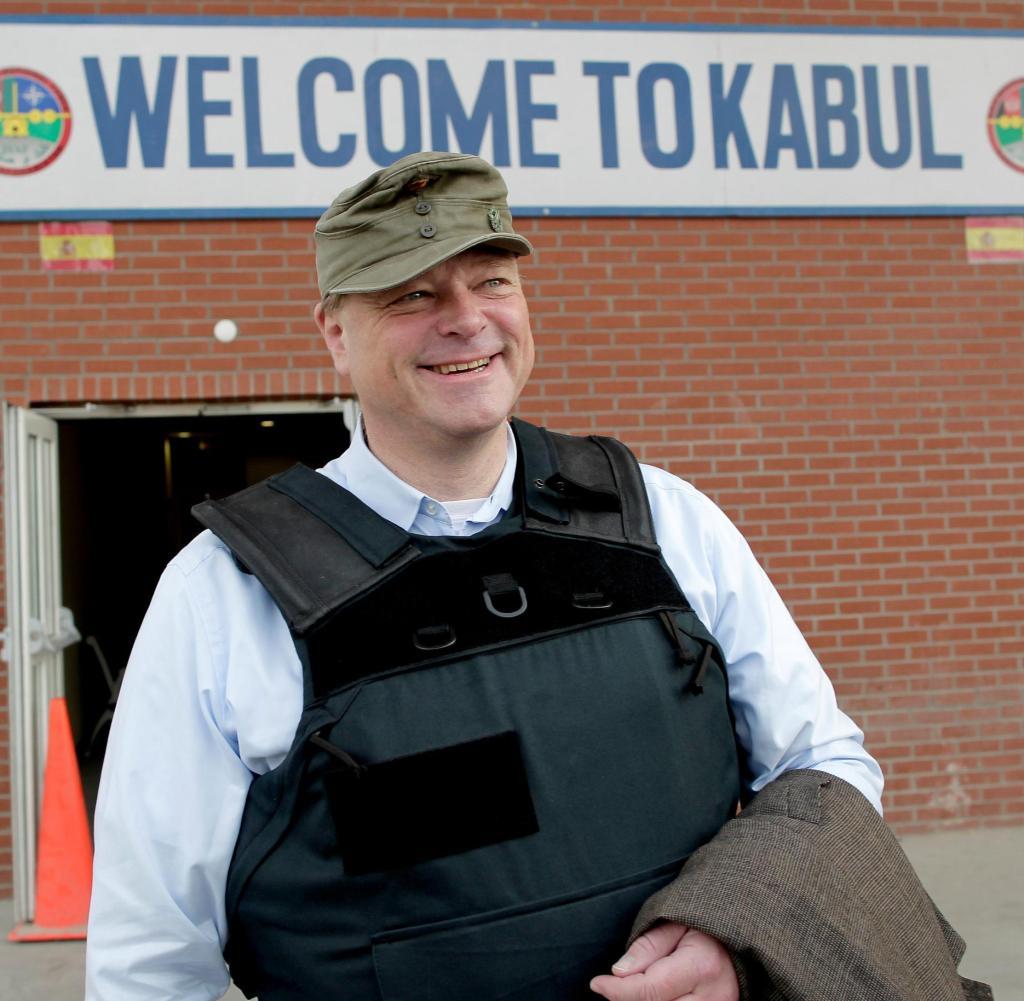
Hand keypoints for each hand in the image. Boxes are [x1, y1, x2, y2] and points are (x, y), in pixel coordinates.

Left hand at [590, 922, 738, 1000]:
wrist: (738, 939)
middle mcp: (714, 998)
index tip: (597, 983)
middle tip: (611, 987)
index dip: (619, 990)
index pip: (653, 989)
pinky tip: (646, 997)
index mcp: (703, 966)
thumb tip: (618, 972)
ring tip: (629, 990)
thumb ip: (648, 947)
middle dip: (628, 1000)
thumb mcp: (675, 922)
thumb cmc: (704, 925)